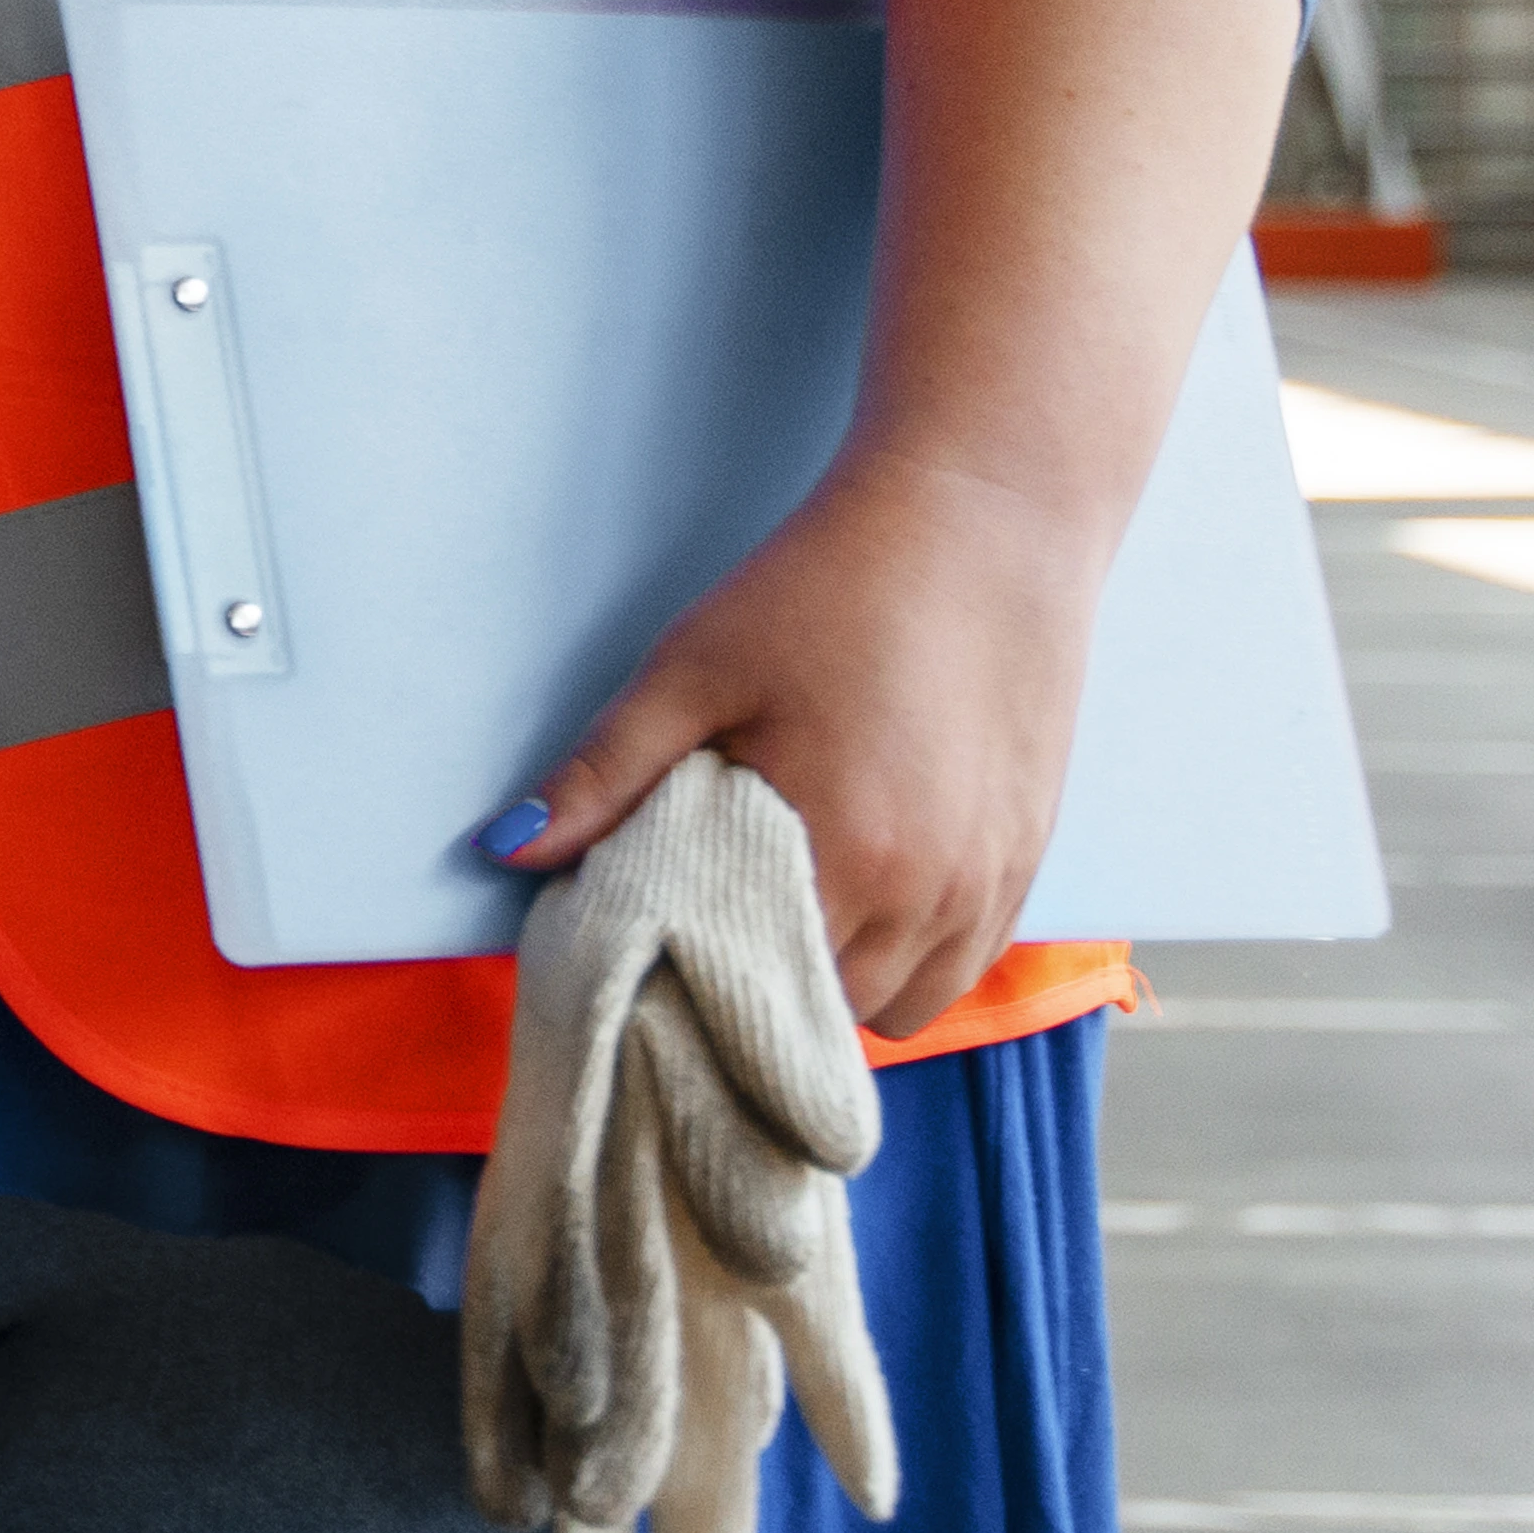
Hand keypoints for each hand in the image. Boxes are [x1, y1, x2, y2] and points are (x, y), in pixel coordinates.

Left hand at [485, 452, 1098, 1039]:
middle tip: (709, 937)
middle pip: (825, 1014)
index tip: (655, 964)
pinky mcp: (1028, 860)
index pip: (750, 994)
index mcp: (838, 852)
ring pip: (902, 1008)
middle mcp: (926, 892)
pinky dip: (913, 960)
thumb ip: (605, 773)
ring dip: (841, 984)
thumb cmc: (828, 587)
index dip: (695, 990)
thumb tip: (505, 849)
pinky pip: (964, 968)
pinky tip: (867, 897)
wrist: (982, 518)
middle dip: (762, 994)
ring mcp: (988, 883)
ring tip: (788, 917)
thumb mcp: (695, 669)